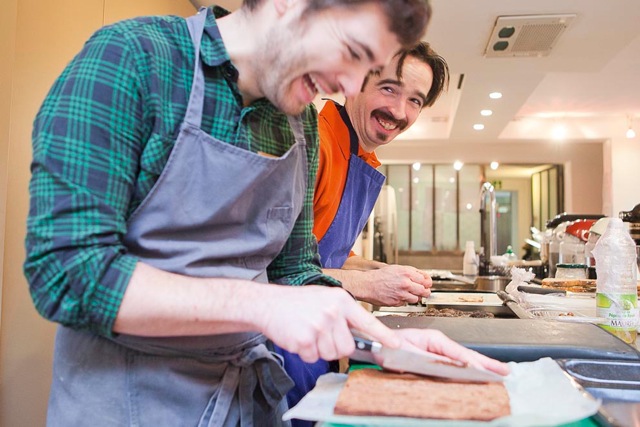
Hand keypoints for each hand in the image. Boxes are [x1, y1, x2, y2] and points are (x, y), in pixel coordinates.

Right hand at [257, 285, 399, 362]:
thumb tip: (361, 335)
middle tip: (321, 335)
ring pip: (331, 354)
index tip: (396, 345)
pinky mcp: (305, 338)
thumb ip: (343, 314)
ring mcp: (319, 325)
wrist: (268, 303)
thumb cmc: (297, 302)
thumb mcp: (325, 299)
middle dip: (335, 346)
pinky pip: (313, 357)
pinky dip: (305, 352)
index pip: (367, 321)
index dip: (383, 335)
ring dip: (319, 350)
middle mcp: (332, 312)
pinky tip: (298, 336)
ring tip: (308, 333)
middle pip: (347, 347)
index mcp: (340, 301)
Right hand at [363, 265, 431, 305]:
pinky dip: (404, 300)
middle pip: (424, 291)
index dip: (427, 283)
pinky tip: (398, 296)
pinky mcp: (397, 302)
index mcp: (406, 273)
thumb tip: (422, 277)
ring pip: (416, 299)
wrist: (367, 284)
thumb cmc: (379, 276)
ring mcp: (402, 294)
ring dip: (414, 297)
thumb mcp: (396, 268)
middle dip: (425, 292)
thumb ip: (410, 272)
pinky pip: (406, 303)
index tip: (427, 284)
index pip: (426, 280)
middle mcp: (406, 284)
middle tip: (423, 292)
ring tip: (407, 293)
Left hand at [391, 328, 509, 375]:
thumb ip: (427, 358)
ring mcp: (437, 350)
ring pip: (462, 359)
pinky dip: (467, 369)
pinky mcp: (434, 358)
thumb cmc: (389, 346)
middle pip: (466, 355)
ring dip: (479, 366)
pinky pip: (454, 364)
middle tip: (504, 371)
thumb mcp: (406, 351)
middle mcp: (438, 343)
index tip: (485, 370)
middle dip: (485, 363)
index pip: (459, 353)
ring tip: (496, 373)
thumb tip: (447, 363)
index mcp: (433, 339)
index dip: (474, 363)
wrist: (377, 345)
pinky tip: (475, 375)